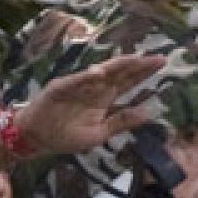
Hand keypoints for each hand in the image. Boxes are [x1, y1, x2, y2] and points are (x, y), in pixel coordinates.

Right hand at [17, 53, 166, 159]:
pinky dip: (85, 78)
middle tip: (157, 58)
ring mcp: (77, 87)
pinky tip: (98, 74)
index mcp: (104, 98)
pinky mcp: (59, 89)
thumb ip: (120, 122)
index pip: (127, 82)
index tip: (161, 63)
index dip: (143, 73)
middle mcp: (93, 88)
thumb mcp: (97, 134)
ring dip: (116, 66)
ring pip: (99, 73)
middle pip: (119, 73)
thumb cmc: (64, 136)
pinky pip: (74, 82)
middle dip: (137, 66)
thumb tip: (147, 114)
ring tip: (134, 60)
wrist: (35, 139)